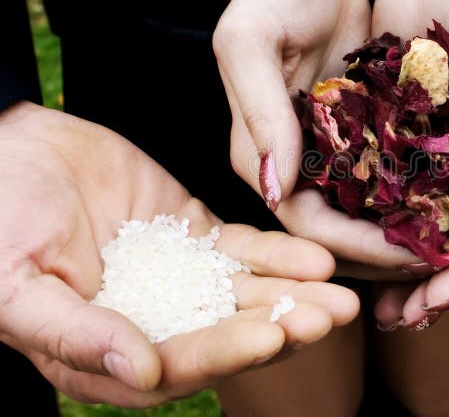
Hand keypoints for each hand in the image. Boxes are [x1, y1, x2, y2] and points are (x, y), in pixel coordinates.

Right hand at [0, 103, 358, 406]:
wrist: (11, 149)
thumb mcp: (16, 285)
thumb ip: (75, 333)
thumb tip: (143, 374)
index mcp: (106, 354)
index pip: (177, 363)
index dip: (226, 353)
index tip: (273, 336)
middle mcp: (152, 323)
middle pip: (227, 334)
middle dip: (281, 327)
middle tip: (332, 316)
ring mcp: (179, 278)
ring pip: (245, 294)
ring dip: (294, 296)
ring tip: (341, 293)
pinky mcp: (196, 236)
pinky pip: (244, 250)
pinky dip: (279, 254)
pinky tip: (316, 258)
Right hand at [213, 0, 420, 270]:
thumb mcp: (251, 39)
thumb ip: (259, 112)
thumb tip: (273, 189)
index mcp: (260, 153)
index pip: (306, 224)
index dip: (356, 248)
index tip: (411, 255)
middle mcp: (295, 162)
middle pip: (341, 231)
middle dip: (390, 252)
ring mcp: (330, 148)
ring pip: (370, 210)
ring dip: (410, 230)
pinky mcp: (360, 129)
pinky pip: (391, 171)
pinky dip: (420, 190)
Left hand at [370, 0, 448, 319]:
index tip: (434, 305)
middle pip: (441, 241)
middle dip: (419, 283)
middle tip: (394, 319)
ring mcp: (421, 153)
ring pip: (402, 221)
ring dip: (384, 261)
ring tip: (364, 300)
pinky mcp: (380, 131)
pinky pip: (367, 180)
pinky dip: (355, 210)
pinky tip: (333, 237)